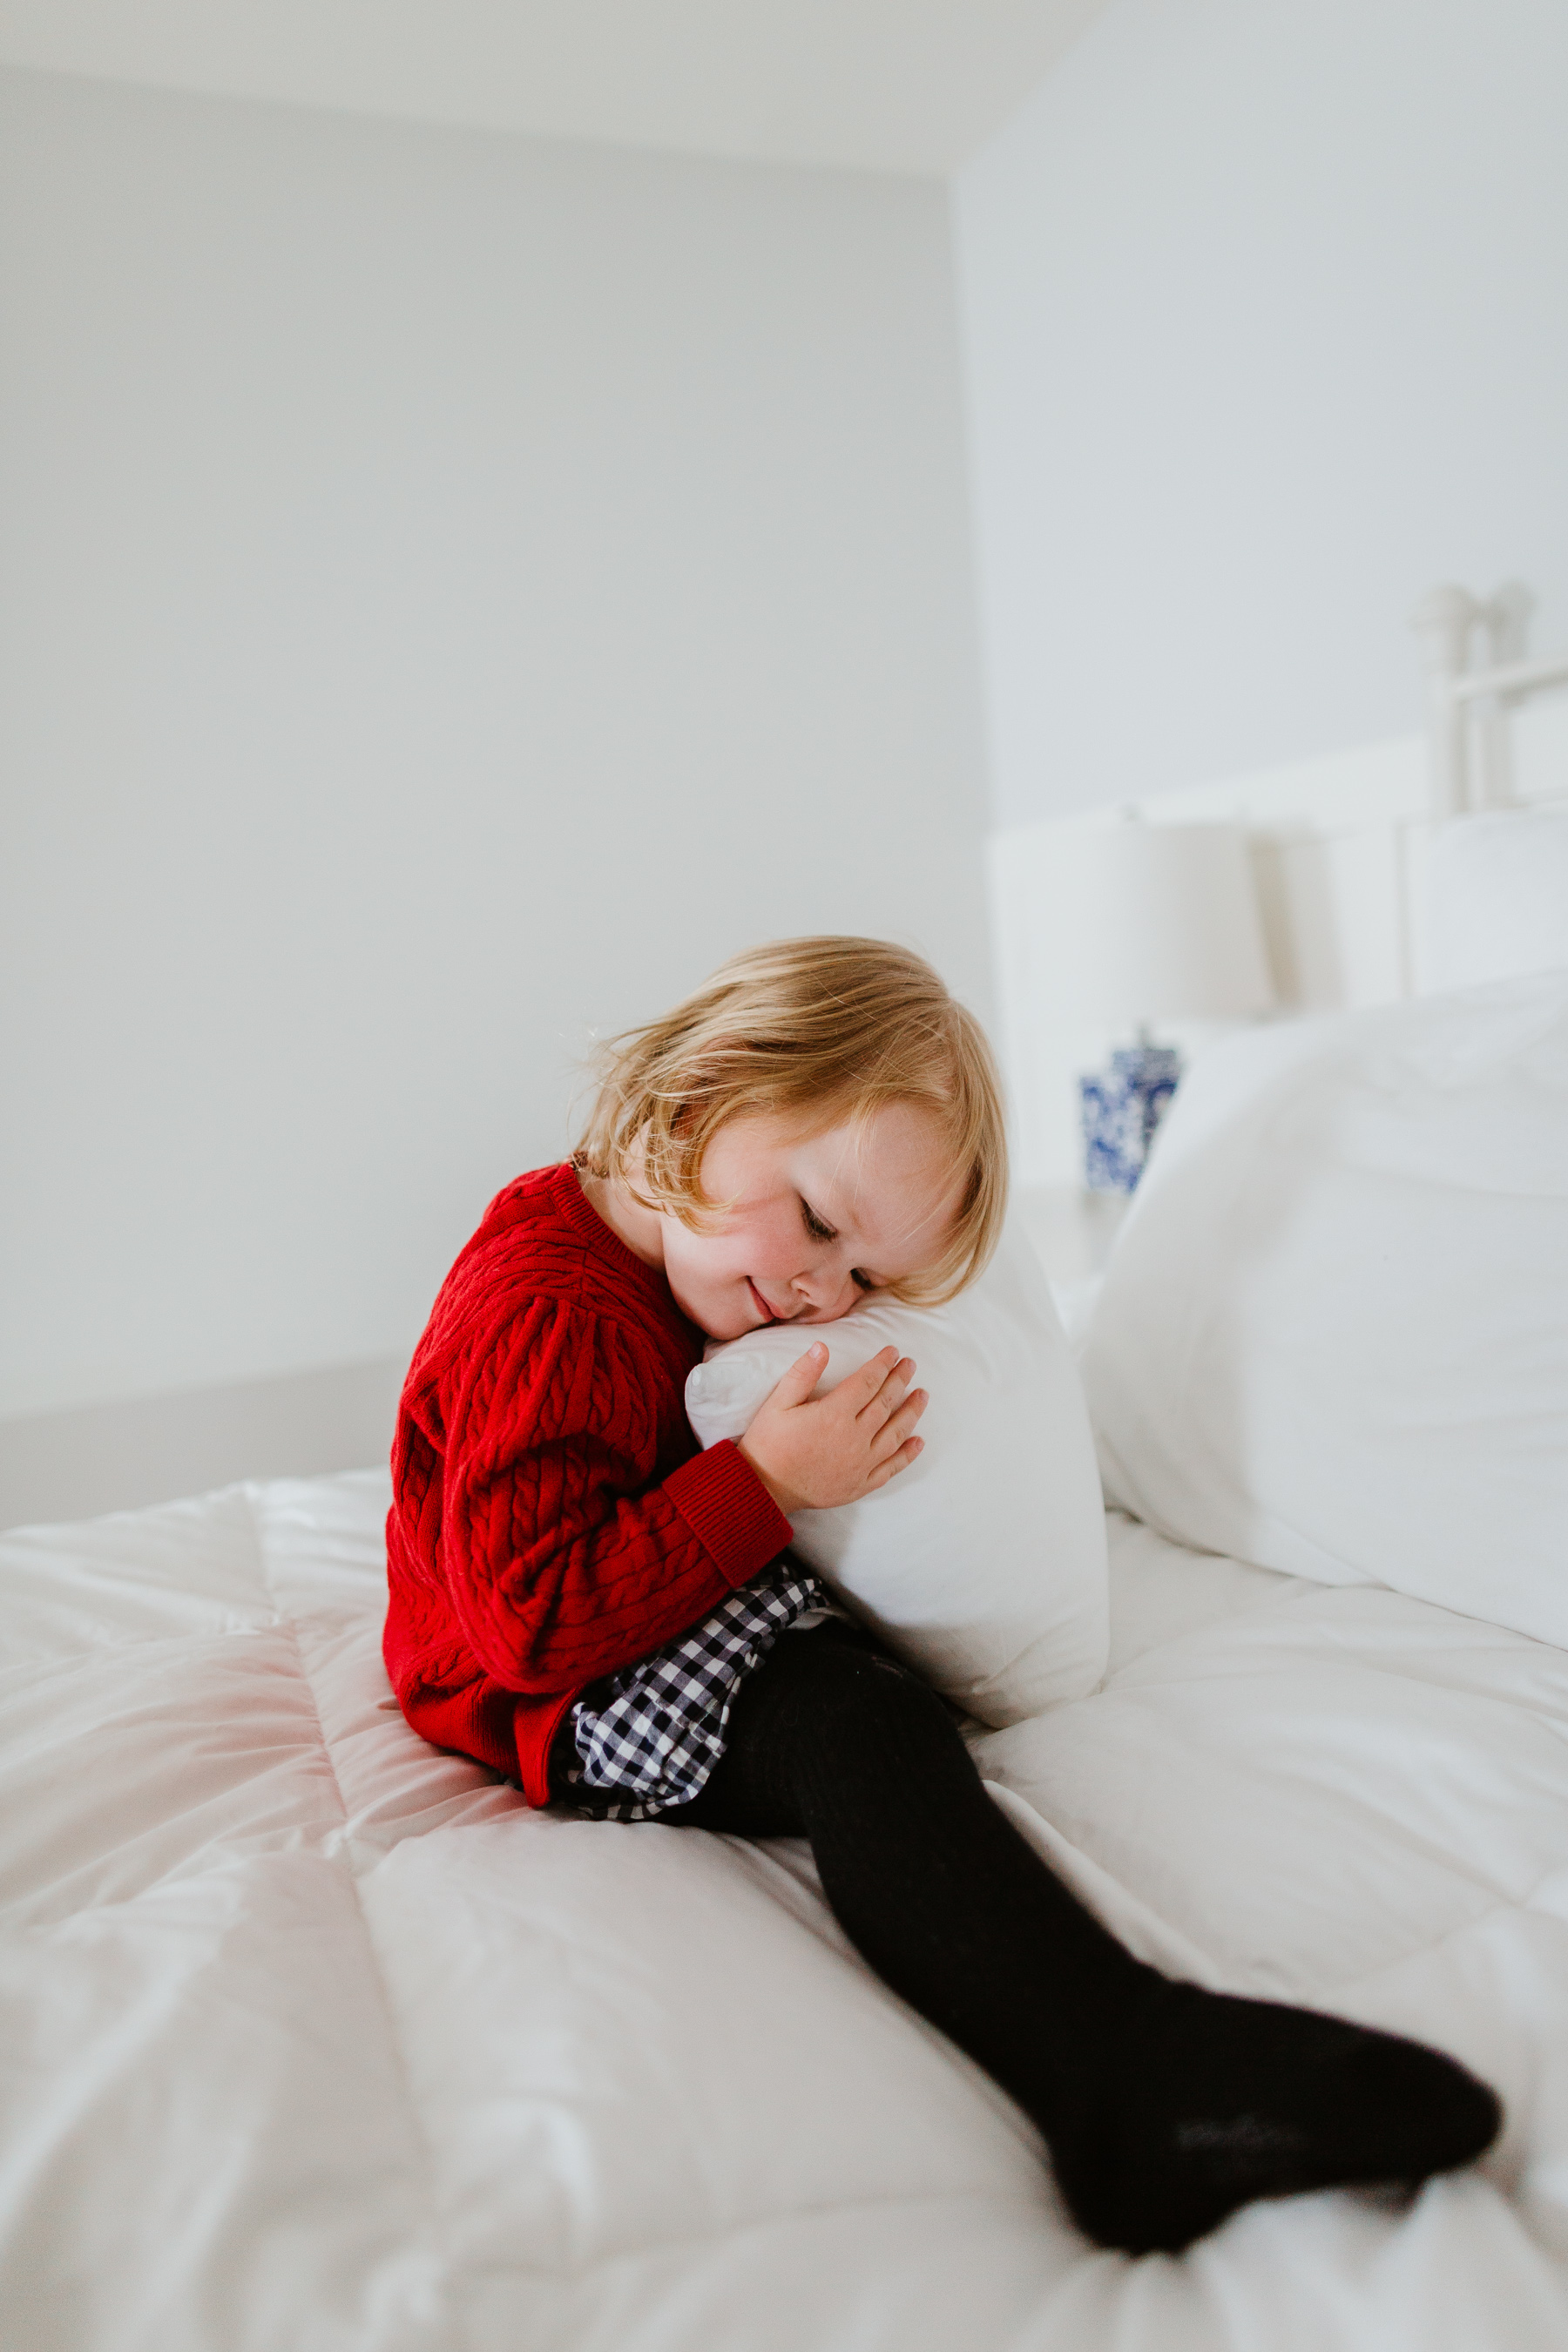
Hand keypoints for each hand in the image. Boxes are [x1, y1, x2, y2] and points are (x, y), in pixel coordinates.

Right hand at [736, 1343, 926, 1517]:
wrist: (763, 1488)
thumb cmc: (768, 1443)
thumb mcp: (778, 1403)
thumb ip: (802, 1373)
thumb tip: (822, 1346)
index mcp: (834, 1414)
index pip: (867, 1382)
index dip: (882, 1364)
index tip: (893, 1352)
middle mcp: (854, 1438)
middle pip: (885, 1403)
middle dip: (900, 1380)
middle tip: (911, 1364)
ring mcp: (861, 1463)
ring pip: (895, 1433)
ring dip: (911, 1412)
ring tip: (923, 1395)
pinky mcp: (860, 1484)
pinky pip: (891, 1467)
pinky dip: (907, 1454)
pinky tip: (918, 1441)